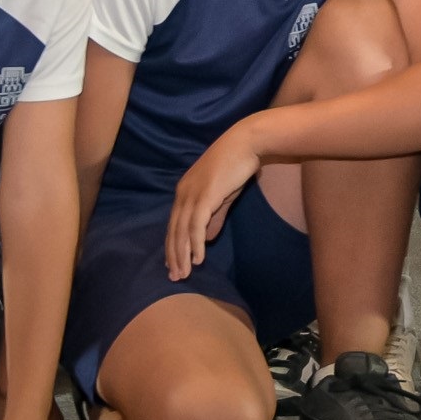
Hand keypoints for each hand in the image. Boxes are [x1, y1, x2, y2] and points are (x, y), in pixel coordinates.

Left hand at [168, 120, 263, 278]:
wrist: (247, 142)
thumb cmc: (237, 164)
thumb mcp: (224, 195)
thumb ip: (215, 216)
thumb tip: (207, 238)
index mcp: (185, 191)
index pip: (174, 223)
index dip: (173, 245)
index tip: (173, 264)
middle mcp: (183, 194)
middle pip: (173, 230)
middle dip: (174, 255)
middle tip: (175, 277)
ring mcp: (192, 195)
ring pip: (181, 231)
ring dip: (182, 255)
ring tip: (185, 273)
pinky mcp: (204, 196)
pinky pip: (196, 226)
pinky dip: (195, 244)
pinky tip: (199, 258)